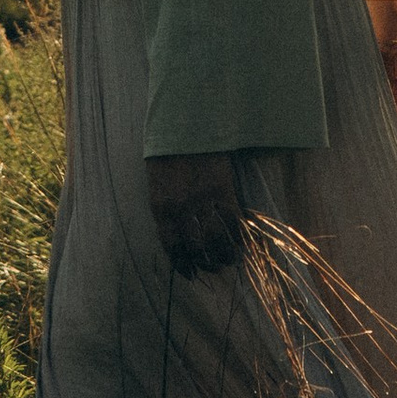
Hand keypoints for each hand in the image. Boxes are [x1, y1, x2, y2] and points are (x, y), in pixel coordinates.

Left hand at [146, 151, 245, 275]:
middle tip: (211, 268)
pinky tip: (240, 245)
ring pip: (215, 239)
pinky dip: (238, 237)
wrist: (186, 124)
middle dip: (203, 263)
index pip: (171, 246)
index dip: (182, 265)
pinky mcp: (223, 189)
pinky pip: (232, 221)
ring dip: (223, 255)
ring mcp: (203, 199)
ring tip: (227, 261)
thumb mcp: (156, 183)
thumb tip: (177, 236)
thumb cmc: (168, 153)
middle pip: (194, 247)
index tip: (189, 273)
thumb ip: (165, 210)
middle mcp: (181, 208)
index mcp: (161, 207)